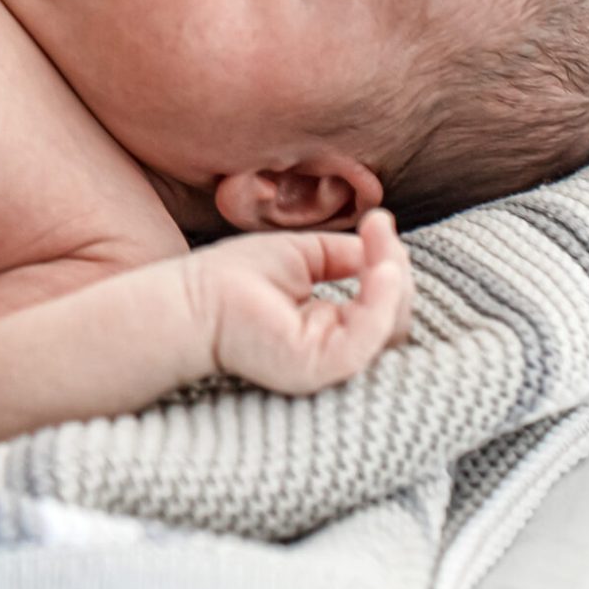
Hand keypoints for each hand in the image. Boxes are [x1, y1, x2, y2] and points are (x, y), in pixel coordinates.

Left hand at [183, 212, 413, 394]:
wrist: (192, 299)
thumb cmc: (235, 278)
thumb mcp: (304, 255)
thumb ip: (346, 255)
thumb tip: (383, 242)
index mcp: (330, 330)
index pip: (381, 304)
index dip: (389, 263)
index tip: (379, 221)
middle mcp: (334, 352)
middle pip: (394, 317)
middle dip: (396, 268)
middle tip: (379, 227)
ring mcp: (329, 363)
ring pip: (390, 326)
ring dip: (394, 277)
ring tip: (380, 240)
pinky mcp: (319, 366)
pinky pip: (369, 336)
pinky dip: (384, 299)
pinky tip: (380, 268)